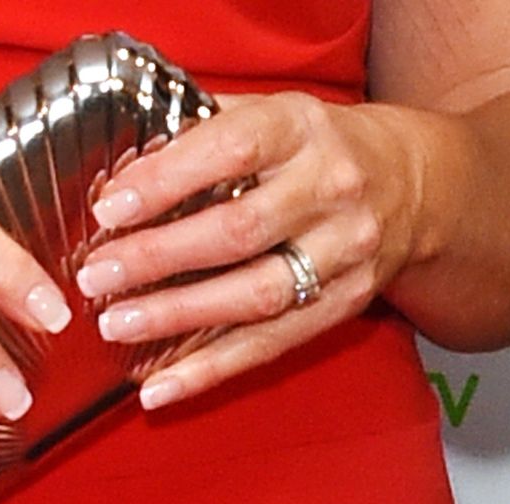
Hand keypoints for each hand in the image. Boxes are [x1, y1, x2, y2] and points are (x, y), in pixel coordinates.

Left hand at [77, 92, 423, 408]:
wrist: (412, 184)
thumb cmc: (319, 146)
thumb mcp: (273, 113)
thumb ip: (205, 127)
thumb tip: (123, 161)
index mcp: (301, 129)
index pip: (228, 150)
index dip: (165, 181)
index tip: (109, 209)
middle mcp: (329, 190)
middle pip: (238, 231)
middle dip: (159, 257)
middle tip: (97, 275)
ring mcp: (343, 253)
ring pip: (256, 295)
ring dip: (179, 317)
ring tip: (117, 326)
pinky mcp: (344, 303)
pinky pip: (273, 344)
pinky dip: (212, 369)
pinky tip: (161, 384)